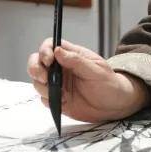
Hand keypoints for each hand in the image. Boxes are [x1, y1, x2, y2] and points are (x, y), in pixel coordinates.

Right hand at [27, 39, 150, 122]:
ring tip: (61, 93)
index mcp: (70, 56)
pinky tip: (64, 101)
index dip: (44, 51)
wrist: (115, 105)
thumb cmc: (109, 83)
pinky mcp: (57, 99)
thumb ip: (76, 61)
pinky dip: (49, 100)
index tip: (48, 60)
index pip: (50, 46)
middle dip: (35, 69)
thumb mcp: (96, 69)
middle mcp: (60, 68)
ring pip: (37, 81)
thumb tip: (57, 51)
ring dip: (43, 87)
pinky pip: (44, 99)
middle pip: (36, 62)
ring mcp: (57, 84)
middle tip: (45, 78)